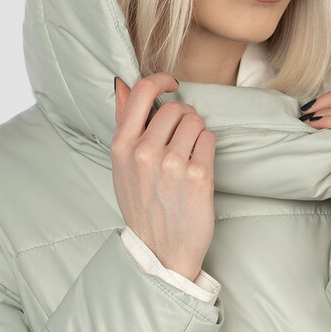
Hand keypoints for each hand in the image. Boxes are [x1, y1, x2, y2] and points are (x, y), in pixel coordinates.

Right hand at [112, 74, 216, 281]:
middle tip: (183, 137)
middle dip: (184, 117)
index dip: (161, 81)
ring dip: (197, 133)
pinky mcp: (198, 176)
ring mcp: (172, 164)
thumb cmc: (142, 207)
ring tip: (190, 155)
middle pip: (175, 108)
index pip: (142, 91)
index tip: (172, 84)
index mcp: (122, 147)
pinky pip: (209, 139)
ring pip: (195, 121)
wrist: (161, 250)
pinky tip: (199, 166)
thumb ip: (123, 124)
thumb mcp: (121, 167)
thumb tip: (122, 84)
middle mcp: (144, 152)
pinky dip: (208, 148)